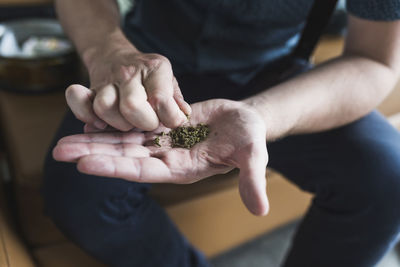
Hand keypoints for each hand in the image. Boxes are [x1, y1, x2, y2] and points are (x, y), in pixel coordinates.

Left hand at [53, 99, 268, 214]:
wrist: (245, 120)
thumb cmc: (250, 138)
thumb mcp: (253, 156)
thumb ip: (251, 180)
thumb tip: (260, 209)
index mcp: (181, 169)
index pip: (142, 171)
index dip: (114, 168)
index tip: (84, 165)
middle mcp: (166, 157)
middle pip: (124, 157)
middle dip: (93, 154)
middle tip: (58, 151)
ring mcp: (162, 142)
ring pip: (124, 140)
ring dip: (96, 139)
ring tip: (65, 138)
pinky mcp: (161, 126)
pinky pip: (133, 124)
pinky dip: (114, 122)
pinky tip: (92, 118)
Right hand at [65, 39, 190, 131]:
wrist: (113, 54)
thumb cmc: (147, 75)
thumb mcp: (168, 80)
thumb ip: (176, 99)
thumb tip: (183, 116)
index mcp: (155, 68)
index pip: (161, 99)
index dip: (168, 117)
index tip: (170, 121)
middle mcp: (129, 72)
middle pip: (131, 106)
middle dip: (143, 123)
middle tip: (148, 123)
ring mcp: (107, 80)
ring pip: (104, 108)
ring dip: (118, 124)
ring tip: (128, 122)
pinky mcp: (89, 89)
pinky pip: (79, 102)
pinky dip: (86, 116)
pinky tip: (99, 123)